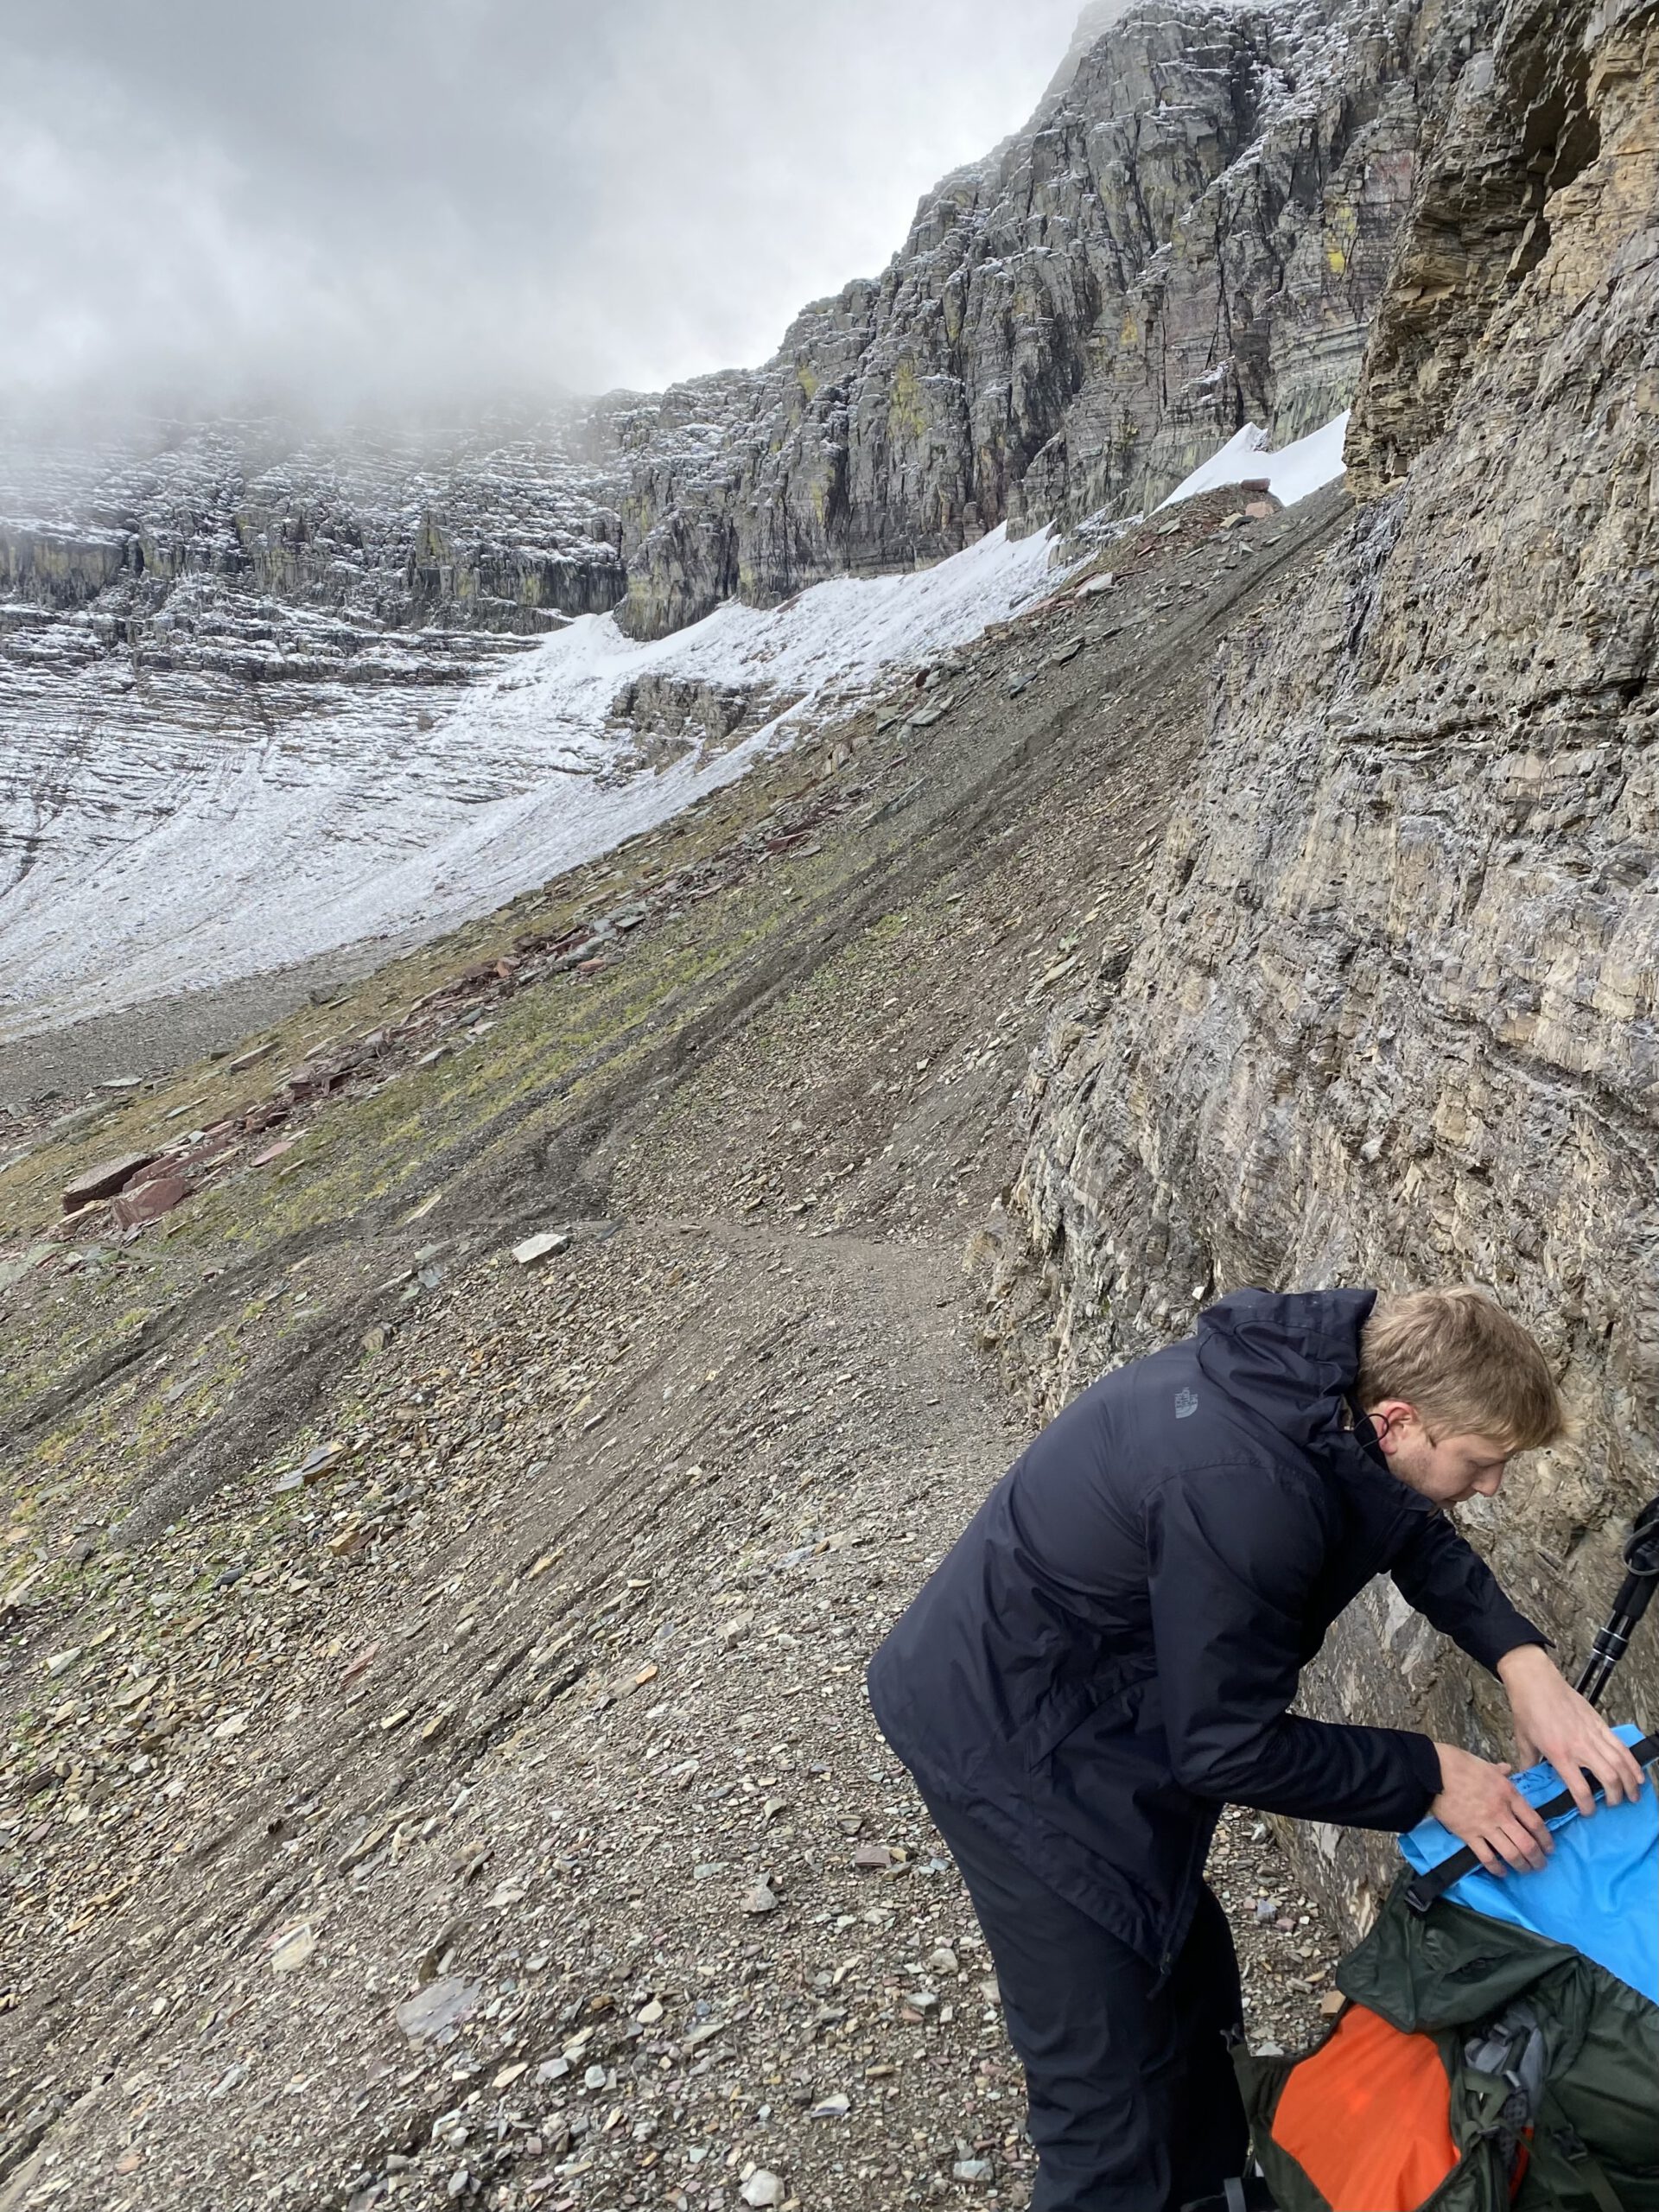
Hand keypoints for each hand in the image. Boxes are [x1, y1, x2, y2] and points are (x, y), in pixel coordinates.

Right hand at [1428, 1742, 1554, 1875]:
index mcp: (1509, 1794)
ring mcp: (1485, 1826)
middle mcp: (1501, 1813)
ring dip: (1522, 1865)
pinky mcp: (1468, 1835)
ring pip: (1510, 1853)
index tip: (1550, 1848)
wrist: (1432, 1772)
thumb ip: (1500, 1771)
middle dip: (1537, 1858)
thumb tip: (1506, 1769)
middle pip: (1527, 1843)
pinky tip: (1501, 1872)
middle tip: (1541, 1865)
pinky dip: (1496, 1868)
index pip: (1535, 1822)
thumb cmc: (1459, 1764)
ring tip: (1526, 1870)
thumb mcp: (1486, 1765)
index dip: (1546, 1839)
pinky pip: (1486, 1857)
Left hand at [1496, 1644, 1647, 1814]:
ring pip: (1620, 1763)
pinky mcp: (1599, 1723)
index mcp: (1559, 1754)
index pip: (1580, 1789)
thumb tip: (1527, 1779)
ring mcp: (1592, 1734)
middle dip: (1615, 1797)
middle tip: (1613, 1804)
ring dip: (1629, 1782)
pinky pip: (1620, 1746)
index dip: (1587, 1806)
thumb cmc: (1527, 1710)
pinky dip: (1632, 1762)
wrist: (1536, 1682)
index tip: (1589, 1812)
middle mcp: (1579, 1746)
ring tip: (1633, 1796)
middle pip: (1609, 1778)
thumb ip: (1528, 1763)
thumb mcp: (1523, 1740)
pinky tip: (1637, 1774)